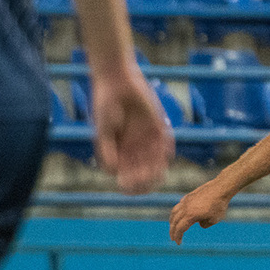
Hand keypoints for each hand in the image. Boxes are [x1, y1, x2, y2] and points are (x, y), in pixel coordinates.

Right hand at [90, 69, 171, 194]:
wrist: (117, 82)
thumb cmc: (105, 106)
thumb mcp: (103, 130)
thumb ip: (107, 151)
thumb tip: (111, 172)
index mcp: (118, 156)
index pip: (127, 181)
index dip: (130, 186)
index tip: (127, 183)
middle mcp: (134, 152)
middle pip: (145, 177)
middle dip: (146, 182)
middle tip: (144, 177)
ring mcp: (147, 141)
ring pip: (158, 166)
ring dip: (158, 172)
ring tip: (155, 170)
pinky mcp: (158, 128)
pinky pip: (167, 146)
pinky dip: (166, 152)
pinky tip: (162, 153)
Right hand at [169, 179, 232, 243]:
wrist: (221, 188)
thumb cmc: (219, 205)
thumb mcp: (213, 220)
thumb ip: (204, 224)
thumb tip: (199, 223)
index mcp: (190, 215)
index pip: (180, 229)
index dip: (178, 237)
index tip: (178, 243)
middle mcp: (185, 208)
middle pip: (174, 221)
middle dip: (173, 231)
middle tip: (173, 238)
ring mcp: (186, 201)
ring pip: (174, 212)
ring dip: (172, 221)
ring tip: (173, 227)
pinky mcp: (189, 196)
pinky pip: (179, 206)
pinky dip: (176, 212)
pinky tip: (179, 215)